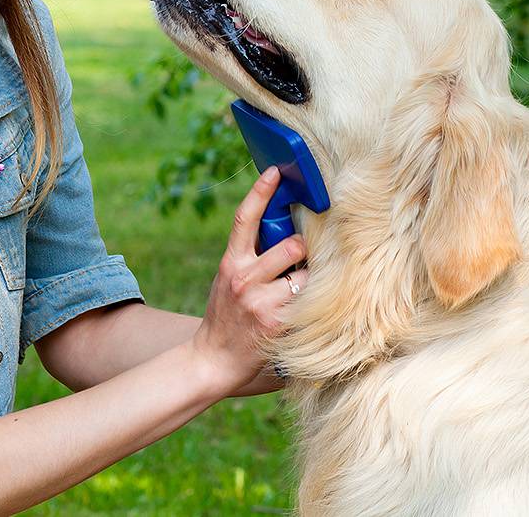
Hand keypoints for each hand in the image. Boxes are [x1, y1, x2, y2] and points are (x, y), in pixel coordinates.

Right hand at [187, 166, 309, 396]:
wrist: (213, 358)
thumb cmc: (227, 313)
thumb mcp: (229, 278)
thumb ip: (251, 255)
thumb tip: (283, 225)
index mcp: (231, 263)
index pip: (246, 219)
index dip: (261, 191)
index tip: (275, 170)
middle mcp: (245, 279)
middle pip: (291, 245)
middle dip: (303, 248)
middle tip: (305, 257)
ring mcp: (262, 303)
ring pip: (305, 273)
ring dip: (311, 277)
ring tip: (305, 286)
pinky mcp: (279, 324)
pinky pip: (309, 301)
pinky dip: (315, 302)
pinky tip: (313, 308)